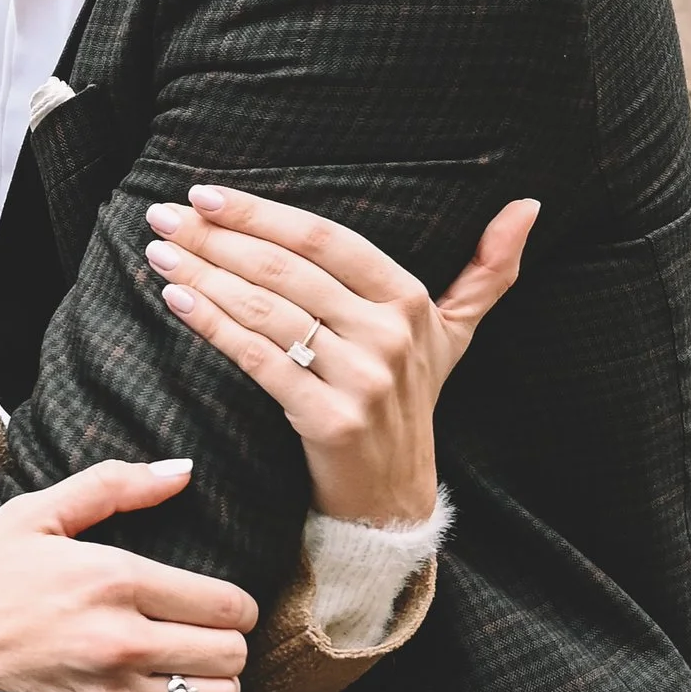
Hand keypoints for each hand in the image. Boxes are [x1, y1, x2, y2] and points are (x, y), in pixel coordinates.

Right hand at [0, 456, 257, 691]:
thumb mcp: (29, 515)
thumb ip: (112, 486)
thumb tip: (181, 470)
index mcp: (111, 579)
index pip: (228, 604)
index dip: (235, 605)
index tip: (214, 604)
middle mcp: (121, 643)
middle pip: (233, 655)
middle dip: (229, 645)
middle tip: (201, 637)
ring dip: (216, 690)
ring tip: (191, 675)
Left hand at [142, 189, 538, 528]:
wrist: (394, 498)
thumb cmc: (411, 402)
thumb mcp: (454, 334)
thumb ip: (488, 271)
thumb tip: (529, 203)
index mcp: (409, 301)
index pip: (327, 241)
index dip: (266, 213)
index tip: (207, 194)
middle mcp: (390, 335)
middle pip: (288, 271)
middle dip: (219, 238)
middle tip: (163, 216)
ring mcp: (362, 380)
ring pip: (269, 312)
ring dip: (206, 276)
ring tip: (161, 252)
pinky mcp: (329, 421)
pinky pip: (261, 362)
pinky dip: (215, 327)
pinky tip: (177, 300)